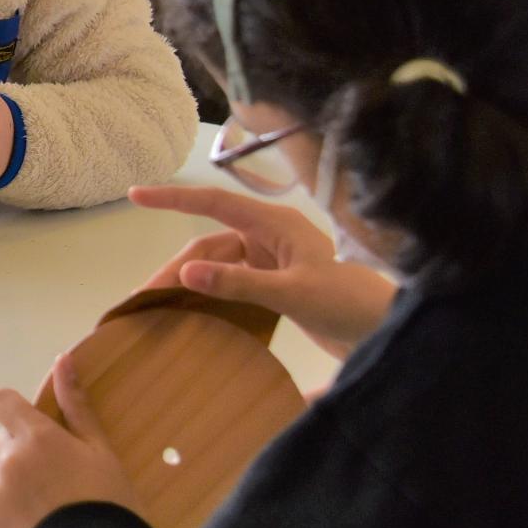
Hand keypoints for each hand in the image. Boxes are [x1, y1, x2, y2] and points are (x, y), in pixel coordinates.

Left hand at [0, 353, 141, 527]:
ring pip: (3, 481)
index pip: (0, 401)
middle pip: (4, 442)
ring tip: (57, 514)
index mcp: (34, 437)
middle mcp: (7, 461)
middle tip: (59, 477)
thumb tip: (62, 359)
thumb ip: (77, 406)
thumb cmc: (108, 502)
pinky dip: (17, 519)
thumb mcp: (101, 451)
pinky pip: (0, 514)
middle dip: (23, 452)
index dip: (14, 409)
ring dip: (21, 488)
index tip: (35, 426)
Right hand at [129, 184, 396, 359]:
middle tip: (146, 296)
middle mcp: (271, 237)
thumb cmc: (349, 303)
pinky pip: (233, 284)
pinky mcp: (279, 286)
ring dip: (191, 285)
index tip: (136, 195)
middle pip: (210, 244)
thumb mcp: (293, 293)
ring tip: (162, 309)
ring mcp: (275, 262)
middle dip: (176, 267)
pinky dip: (212, 296)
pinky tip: (196, 315)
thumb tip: (185, 272)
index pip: (214, 203)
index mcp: (275, 224)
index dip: (173, 198)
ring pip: (218, 266)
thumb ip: (239, 283)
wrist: (391, 332)